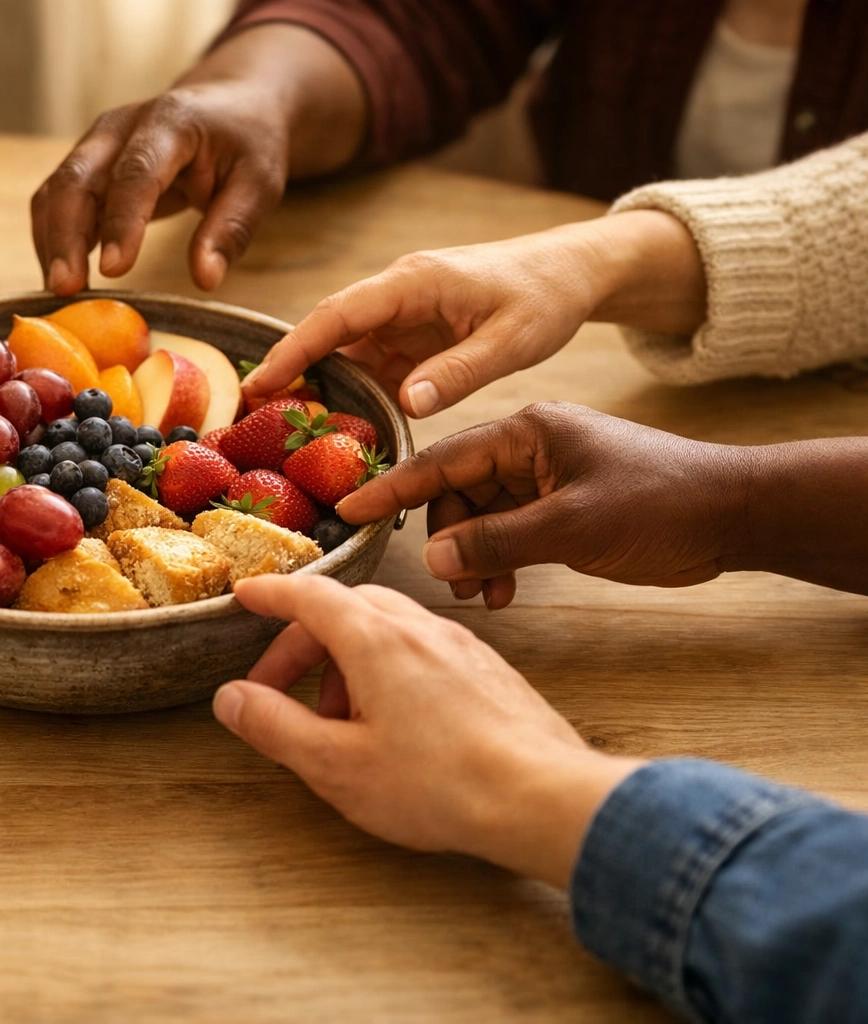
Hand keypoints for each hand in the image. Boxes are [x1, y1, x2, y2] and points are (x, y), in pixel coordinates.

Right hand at [30, 24, 362, 294]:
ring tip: (58, 292)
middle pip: (76, 179)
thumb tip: (204, 279)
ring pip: (56, 191)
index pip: (136, 173)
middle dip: (64, 236)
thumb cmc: (246, 142)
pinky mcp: (86, 165)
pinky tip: (63, 276)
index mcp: (170, 121)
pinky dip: (52, 239)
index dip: (122, 222)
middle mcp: (120, 127)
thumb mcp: (259, 181)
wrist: (230, 103)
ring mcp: (96, 144)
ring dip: (52, 243)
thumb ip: (231, 228)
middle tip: (64, 289)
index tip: (113, 271)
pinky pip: (56, 202)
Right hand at [214, 574, 643, 887]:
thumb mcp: (335, 765)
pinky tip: (396, 726)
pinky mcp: (489, 671)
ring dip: (348, 662)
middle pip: (347, 610)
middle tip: (279, 691)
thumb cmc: (441, 784)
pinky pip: (425, 650)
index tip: (246, 596)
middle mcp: (419, 627)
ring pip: (388, 629)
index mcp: (374, 639)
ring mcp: (460, 645)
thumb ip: (275, 726)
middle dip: (305, 643)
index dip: (271, 595)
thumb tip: (230, 698)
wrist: (544, 797)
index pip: (310, 596)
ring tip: (339, 722)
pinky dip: (391, 671)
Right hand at [243, 212, 707, 417]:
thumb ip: (458, 372)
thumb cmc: (545, 296)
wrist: (571, 272)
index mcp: (412, 282)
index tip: (260, 384)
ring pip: (343, 353)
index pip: (337, 315)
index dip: (294, 350)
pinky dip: (351, 394)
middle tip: (252, 420)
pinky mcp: (409, 336)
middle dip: (289, 372)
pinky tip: (338, 430)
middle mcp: (395, 294)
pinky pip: (369, 366)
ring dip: (319, 389)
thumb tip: (404, 403)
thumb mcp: (511, 340)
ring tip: (286, 435)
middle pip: (326, 333)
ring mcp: (399, 315)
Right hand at [340, 403, 748, 607]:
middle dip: (446, 537)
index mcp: (527, 431)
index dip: (393, 488)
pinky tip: (504, 591)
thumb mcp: (572, 527)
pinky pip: (508, 531)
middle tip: (450, 581)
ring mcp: (544, 476)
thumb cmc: (662, 505)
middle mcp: (529, 447)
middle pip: (455, 490)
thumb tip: (435, 561)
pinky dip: (499, 560)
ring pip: (480, 516)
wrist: (734, 515)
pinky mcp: (560, 504)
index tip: (348, 508)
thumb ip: (497, 542)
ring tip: (482, 595)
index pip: (441, 458)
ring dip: (474, 556)